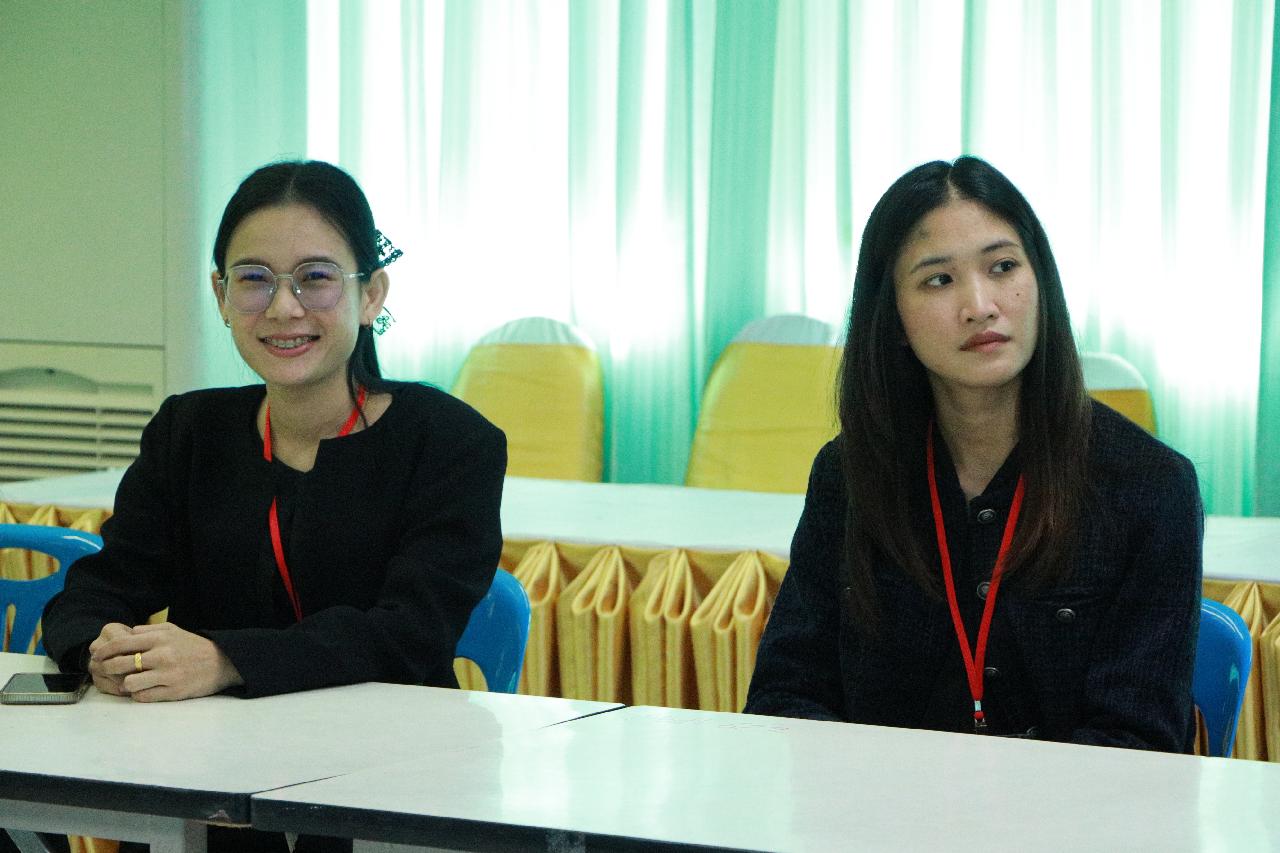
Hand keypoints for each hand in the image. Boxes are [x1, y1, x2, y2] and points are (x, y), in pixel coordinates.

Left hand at [90, 622, 243, 701]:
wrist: (222, 663)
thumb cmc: (194, 646)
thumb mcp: (173, 630)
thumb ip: (148, 630)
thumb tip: (126, 634)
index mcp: (160, 638)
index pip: (122, 643)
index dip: (104, 650)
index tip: (96, 655)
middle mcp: (162, 655)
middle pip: (120, 664)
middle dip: (106, 668)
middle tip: (103, 671)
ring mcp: (167, 675)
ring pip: (129, 683)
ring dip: (124, 683)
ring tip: (127, 682)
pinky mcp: (172, 692)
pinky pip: (142, 696)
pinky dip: (138, 694)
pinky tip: (142, 689)